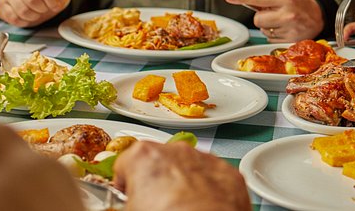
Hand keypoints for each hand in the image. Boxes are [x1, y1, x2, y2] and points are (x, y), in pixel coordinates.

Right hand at [0, 0, 71, 26]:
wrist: (42, 1)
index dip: (53, 1)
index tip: (56, 4)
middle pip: (32, 0)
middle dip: (43, 8)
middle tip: (46, 8)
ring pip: (22, 10)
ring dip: (34, 15)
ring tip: (38, 11)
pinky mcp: (1, 2)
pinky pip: (13, 17)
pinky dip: (24, 21)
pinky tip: (28, 15)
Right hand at [113, 140, 249, 210]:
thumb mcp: (130, 209)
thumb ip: (126, 202)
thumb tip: (129, 205)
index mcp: (145, 155)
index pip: (125, 164)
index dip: (126, 184)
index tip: (128, 197)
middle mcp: (177, 150)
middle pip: (159, 161)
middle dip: (156, 181)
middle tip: (155, 206)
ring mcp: (205, 159)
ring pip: (188, 167)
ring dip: (183, 183)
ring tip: (180, 208)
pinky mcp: (229, 174)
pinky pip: (212, 177)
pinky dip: (208, 190)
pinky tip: (202, 207)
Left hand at [225, 0, 322, 41]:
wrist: (318, 15)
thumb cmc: (298, 2)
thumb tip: (247, 1)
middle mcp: (287, 14)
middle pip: (257, 19)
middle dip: (261, 16)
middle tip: (272, 12)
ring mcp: (289, 29)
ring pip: (263, 30)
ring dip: (268, 25)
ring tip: (281, 20)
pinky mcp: (290, 41)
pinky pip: (270, 38)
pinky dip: (274, 33)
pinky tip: (284, 28)